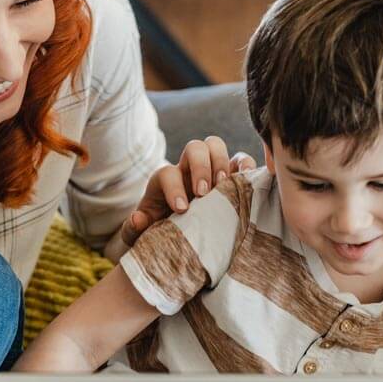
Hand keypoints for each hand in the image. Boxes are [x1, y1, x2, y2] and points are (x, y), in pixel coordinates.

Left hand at [117, 136, 255, 247]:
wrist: (179, 235)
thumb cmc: (159, 233)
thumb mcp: (143, 235)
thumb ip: (133, 230)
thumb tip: (138, 219)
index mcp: (164, 182)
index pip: (167, 174)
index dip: (174, 188)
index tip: (182, 209)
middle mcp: (187, 170)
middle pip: (194, 148)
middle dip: (200, 167)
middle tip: (204, 193)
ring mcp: (210, 169)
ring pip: (215, 146)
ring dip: (222, 162)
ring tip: (225, 185)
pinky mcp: (231, 175)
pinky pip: (241, 159)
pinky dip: (246, 165)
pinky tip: (249, 179)